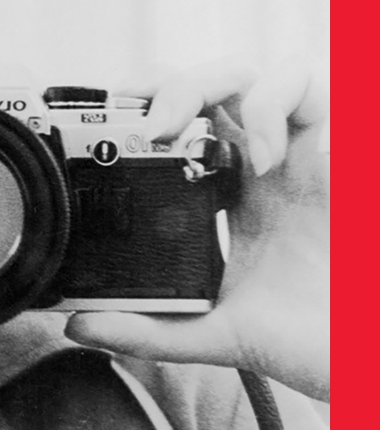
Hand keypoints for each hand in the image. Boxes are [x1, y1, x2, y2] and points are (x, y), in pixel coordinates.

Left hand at [64, 56, 329, 400]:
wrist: (366, 358)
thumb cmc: (311, 341)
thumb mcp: (215, 333)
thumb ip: (148, 329)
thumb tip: (78, 324)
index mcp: (228, 196)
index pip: (180, 128)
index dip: (141, 114)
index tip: (103, 132)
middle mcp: (260, 166)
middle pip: (206, 88)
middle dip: (160, 86)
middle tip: (134, 125)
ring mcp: (299, 153)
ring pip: (249, 72)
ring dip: (203, 83)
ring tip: (174, 130)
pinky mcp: (340, 151)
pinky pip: (308, 87)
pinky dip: (270, 104)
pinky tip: (259, 157)